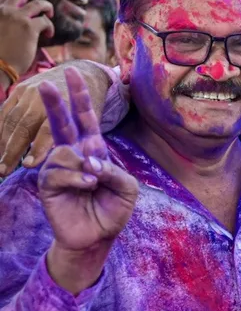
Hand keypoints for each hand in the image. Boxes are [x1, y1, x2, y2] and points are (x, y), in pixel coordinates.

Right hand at [0, 0, 53, 78]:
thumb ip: (2, 21)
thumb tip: (16, 22)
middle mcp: (3, 10)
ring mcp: (17, 17)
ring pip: (38, 4)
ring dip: (47, 7)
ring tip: (49, 12)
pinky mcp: (30, 27)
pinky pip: (45, 21)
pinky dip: (49, 27)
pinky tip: (48, 34)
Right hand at [0, 60, 111, 174]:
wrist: (83, 70)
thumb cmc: (92, 102)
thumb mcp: (95, 118)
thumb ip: (83, 138)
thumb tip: (73, 162)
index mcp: (64, 106)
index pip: (48, 130)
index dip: (38, 148)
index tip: (29, 166)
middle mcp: (43, 98)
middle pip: (23, 127)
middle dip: (12, 151)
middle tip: (4, 171)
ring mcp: (27, 92)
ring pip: (10, 121)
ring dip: (2, 144)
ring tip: (1, 166)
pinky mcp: (18, 90)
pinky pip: (4, 113)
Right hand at [38, 68, 137, 293]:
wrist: (98, 236)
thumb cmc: (113, 209)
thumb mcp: (127, 188)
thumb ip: (115, 171)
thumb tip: (91, 161)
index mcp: (94, 150)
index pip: (86, 119)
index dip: (80, 98)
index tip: (73, 74)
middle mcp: (74, 154)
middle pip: (61, 123)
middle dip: (54, 103)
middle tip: (43, 83)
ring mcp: (59, 168)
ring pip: (63, 151)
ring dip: (82, 164)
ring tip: (93, 182)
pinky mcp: (48, 184)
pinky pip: (58, 171)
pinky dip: (76, 178)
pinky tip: (87, 186)